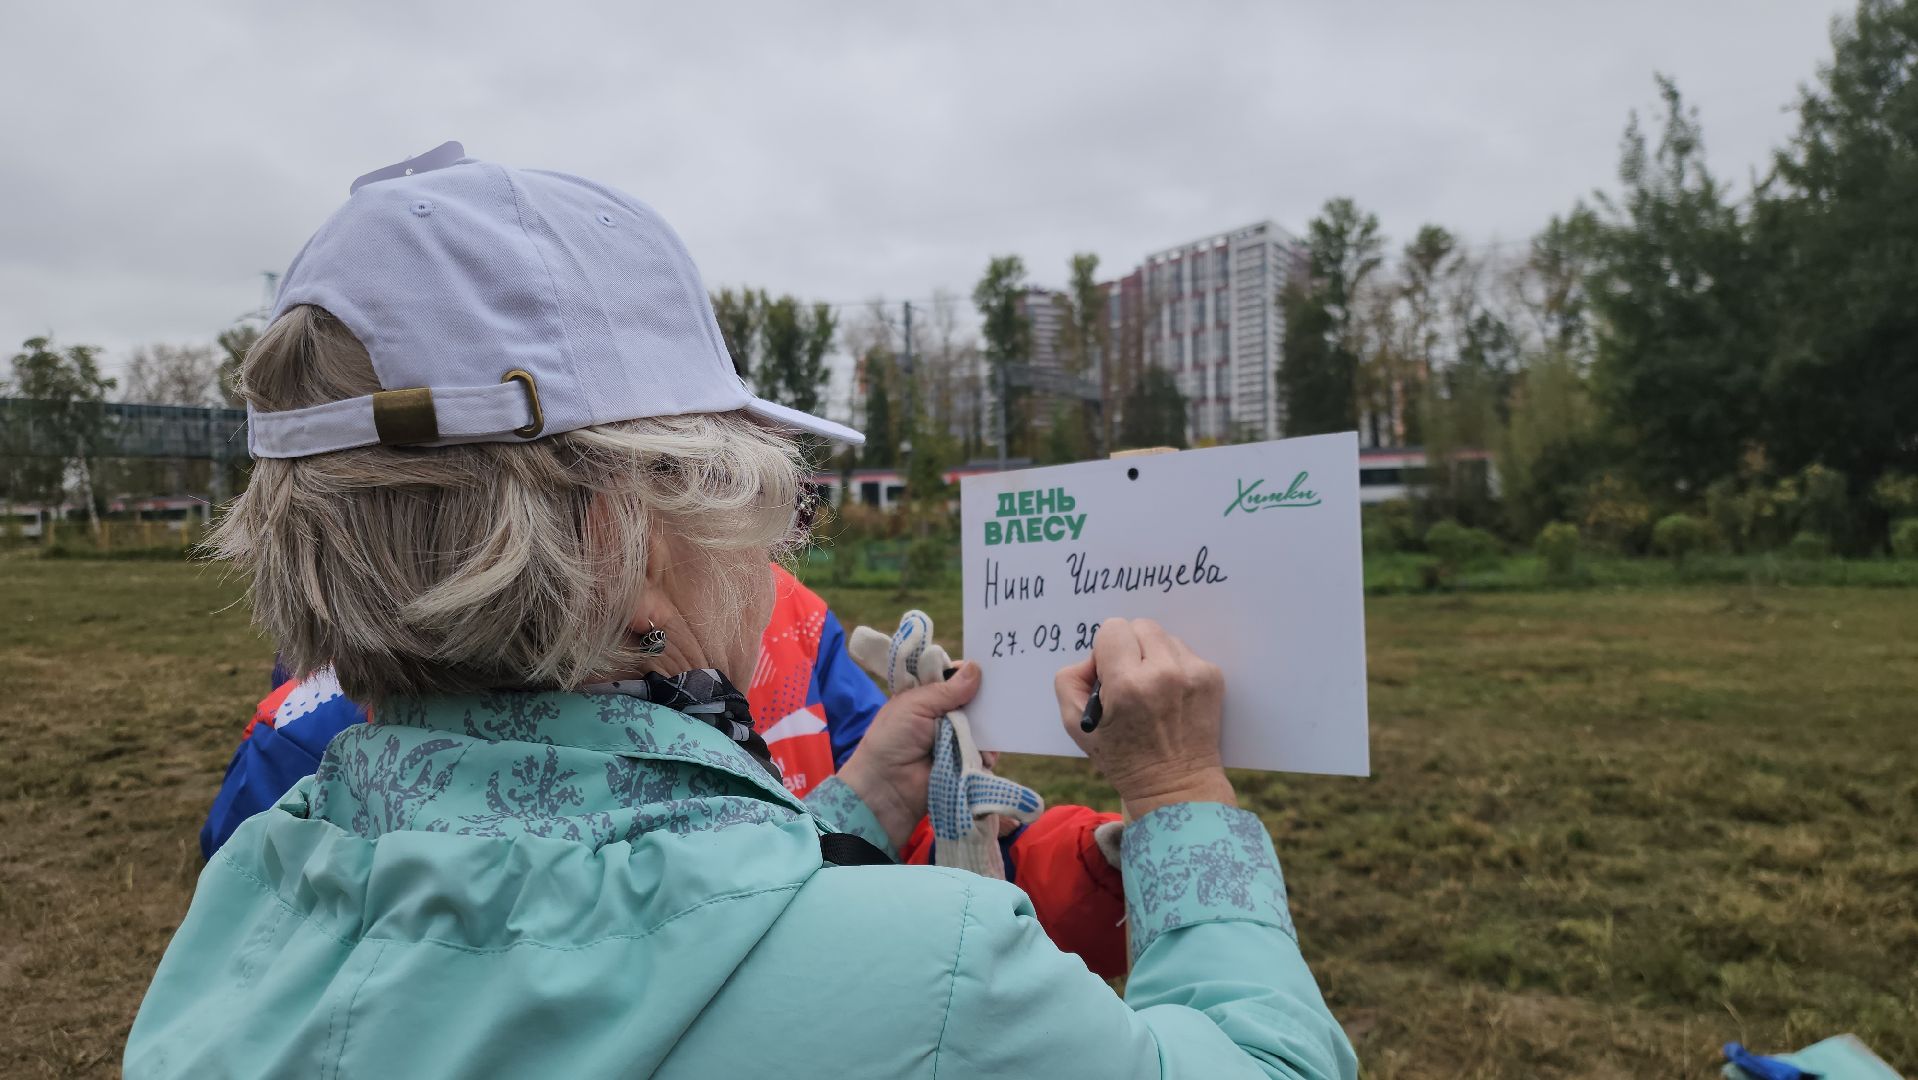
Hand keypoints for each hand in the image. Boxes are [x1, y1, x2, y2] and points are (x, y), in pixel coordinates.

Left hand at [837, 661, 981, 849]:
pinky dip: (988, 751)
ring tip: (998, 722)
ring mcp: (955, 739)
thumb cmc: (892, 740)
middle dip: (985, 697)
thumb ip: (947, 690)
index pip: (951, 678)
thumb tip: (976, 668)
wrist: (887, 788)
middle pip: (972, 700)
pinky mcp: (965, 761)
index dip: (967, 673)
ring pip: (982, 725)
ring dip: (989, 725)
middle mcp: (943, 715)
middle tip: (1004, 691)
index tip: (988, 666)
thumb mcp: (916, 706)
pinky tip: (986, 752)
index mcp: (926, 697)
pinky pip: (985, 751)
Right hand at [1054, 618, 1234, 819]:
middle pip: (1140, 626)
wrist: (1176, 786)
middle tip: (1129, 680)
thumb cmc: (1123, 758)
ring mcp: (1193, 674)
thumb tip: (1092, 657)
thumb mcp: (1075, 726)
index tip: (1109, 674)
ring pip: (1163, 637)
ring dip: (1153, 655)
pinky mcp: (1212, 677)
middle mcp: (1163, 673)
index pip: (1113, 629)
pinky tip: (1170, 696)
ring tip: (1152, 690)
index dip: (1105, 651)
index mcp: (1127, 684)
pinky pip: (1184, 652)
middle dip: (1130, 648)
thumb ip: (1070, 680)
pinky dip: (1174, 667)